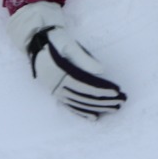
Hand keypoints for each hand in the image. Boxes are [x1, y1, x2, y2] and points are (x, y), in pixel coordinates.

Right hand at [7, 1, 126, 118]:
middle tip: (120, 103)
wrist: (37, 42)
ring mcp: (55, 91)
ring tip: (113, 109)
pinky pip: (70, 106)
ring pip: (79, 103)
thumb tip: (101, 70)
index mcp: (61, 73)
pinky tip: (94, 117)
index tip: (116, 92)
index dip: (101, 91)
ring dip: (97, 108)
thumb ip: (84, 59)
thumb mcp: (69, 45)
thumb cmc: (56, 41)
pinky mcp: (55, 93)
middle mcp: (57, 86)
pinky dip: (82, 112)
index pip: (86, 86)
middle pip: (84, 98)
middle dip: (103, 101)